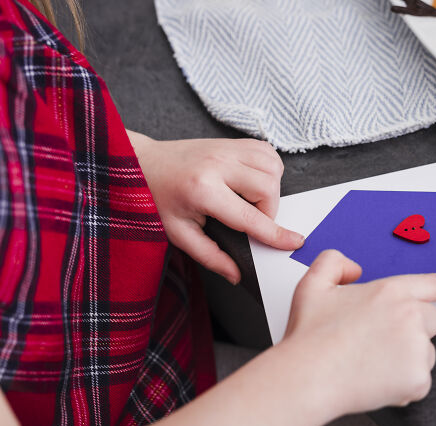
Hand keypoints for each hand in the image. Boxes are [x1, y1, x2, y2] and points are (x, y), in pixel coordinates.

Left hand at [129, 132, 303, 283]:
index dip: (276, 234)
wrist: (141, 163)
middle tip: (249, 218)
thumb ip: (210, 256)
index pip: (251, 218)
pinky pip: (268, 153)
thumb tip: (236, 275)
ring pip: (273, 168)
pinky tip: (252, 181)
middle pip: (268, 188)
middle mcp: (218, 165)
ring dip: (271, 189)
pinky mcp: (232, 141)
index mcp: (203, 191)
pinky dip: (269, 170)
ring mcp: (226, 149)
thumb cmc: (157, 197)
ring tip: (250, 200)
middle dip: (269, 210)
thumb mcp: (179, 234)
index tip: (294, 241)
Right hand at [284, 250, 435, 413]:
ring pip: (423, 354)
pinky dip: (402, 386)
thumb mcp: (314, 284)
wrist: (308, 376)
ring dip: (406, 360)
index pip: (434, 284)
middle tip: (377, 343)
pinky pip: (418, 382)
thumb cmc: (310, 335)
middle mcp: (411, 316)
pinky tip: (374, 382)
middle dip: (412, 332)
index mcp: (391, 291)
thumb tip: (356, 269)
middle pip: (430, 323)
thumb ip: (334, 263)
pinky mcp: (418, 379)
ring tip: (369, 364)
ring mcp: (417, 348)